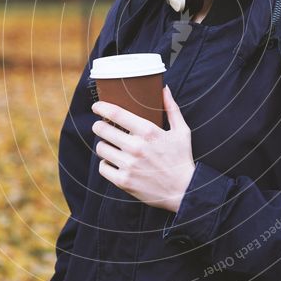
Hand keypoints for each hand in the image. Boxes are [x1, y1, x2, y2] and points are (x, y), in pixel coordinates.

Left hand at [91, 85, 195, 212]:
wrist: (184, 190)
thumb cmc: (182, 159)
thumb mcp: (181, 131)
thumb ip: (172, 108)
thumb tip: (165, 89)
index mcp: (149, 132)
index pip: (116, 114)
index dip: (101, 108)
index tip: (96, 107)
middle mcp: (136, 147)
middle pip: (102, 129)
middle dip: (99, 126)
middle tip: (101, 126)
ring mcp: (128, 165)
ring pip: (101, 148)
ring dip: (103, 145)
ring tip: (110, 145)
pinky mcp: (124, 181)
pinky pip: (102, 168)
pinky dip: (106, 164)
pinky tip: (113, 161)